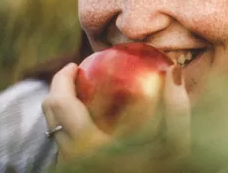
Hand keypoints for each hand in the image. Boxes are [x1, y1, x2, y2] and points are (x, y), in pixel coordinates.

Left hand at [41, 62, 190, 160]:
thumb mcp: (177, 147)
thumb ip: (177, 109)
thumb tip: (173, 71)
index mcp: (88, 147)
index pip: (59, 103)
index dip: (62, 78)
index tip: (76, 64)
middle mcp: (72, 160)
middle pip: (50, 115)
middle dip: (59, 89)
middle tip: (77, 75)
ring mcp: (73, 169)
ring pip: (54, 132)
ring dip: (64, 110)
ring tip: (85, 97)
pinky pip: (64, 146)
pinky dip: (70, 129)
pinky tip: (92, 124)